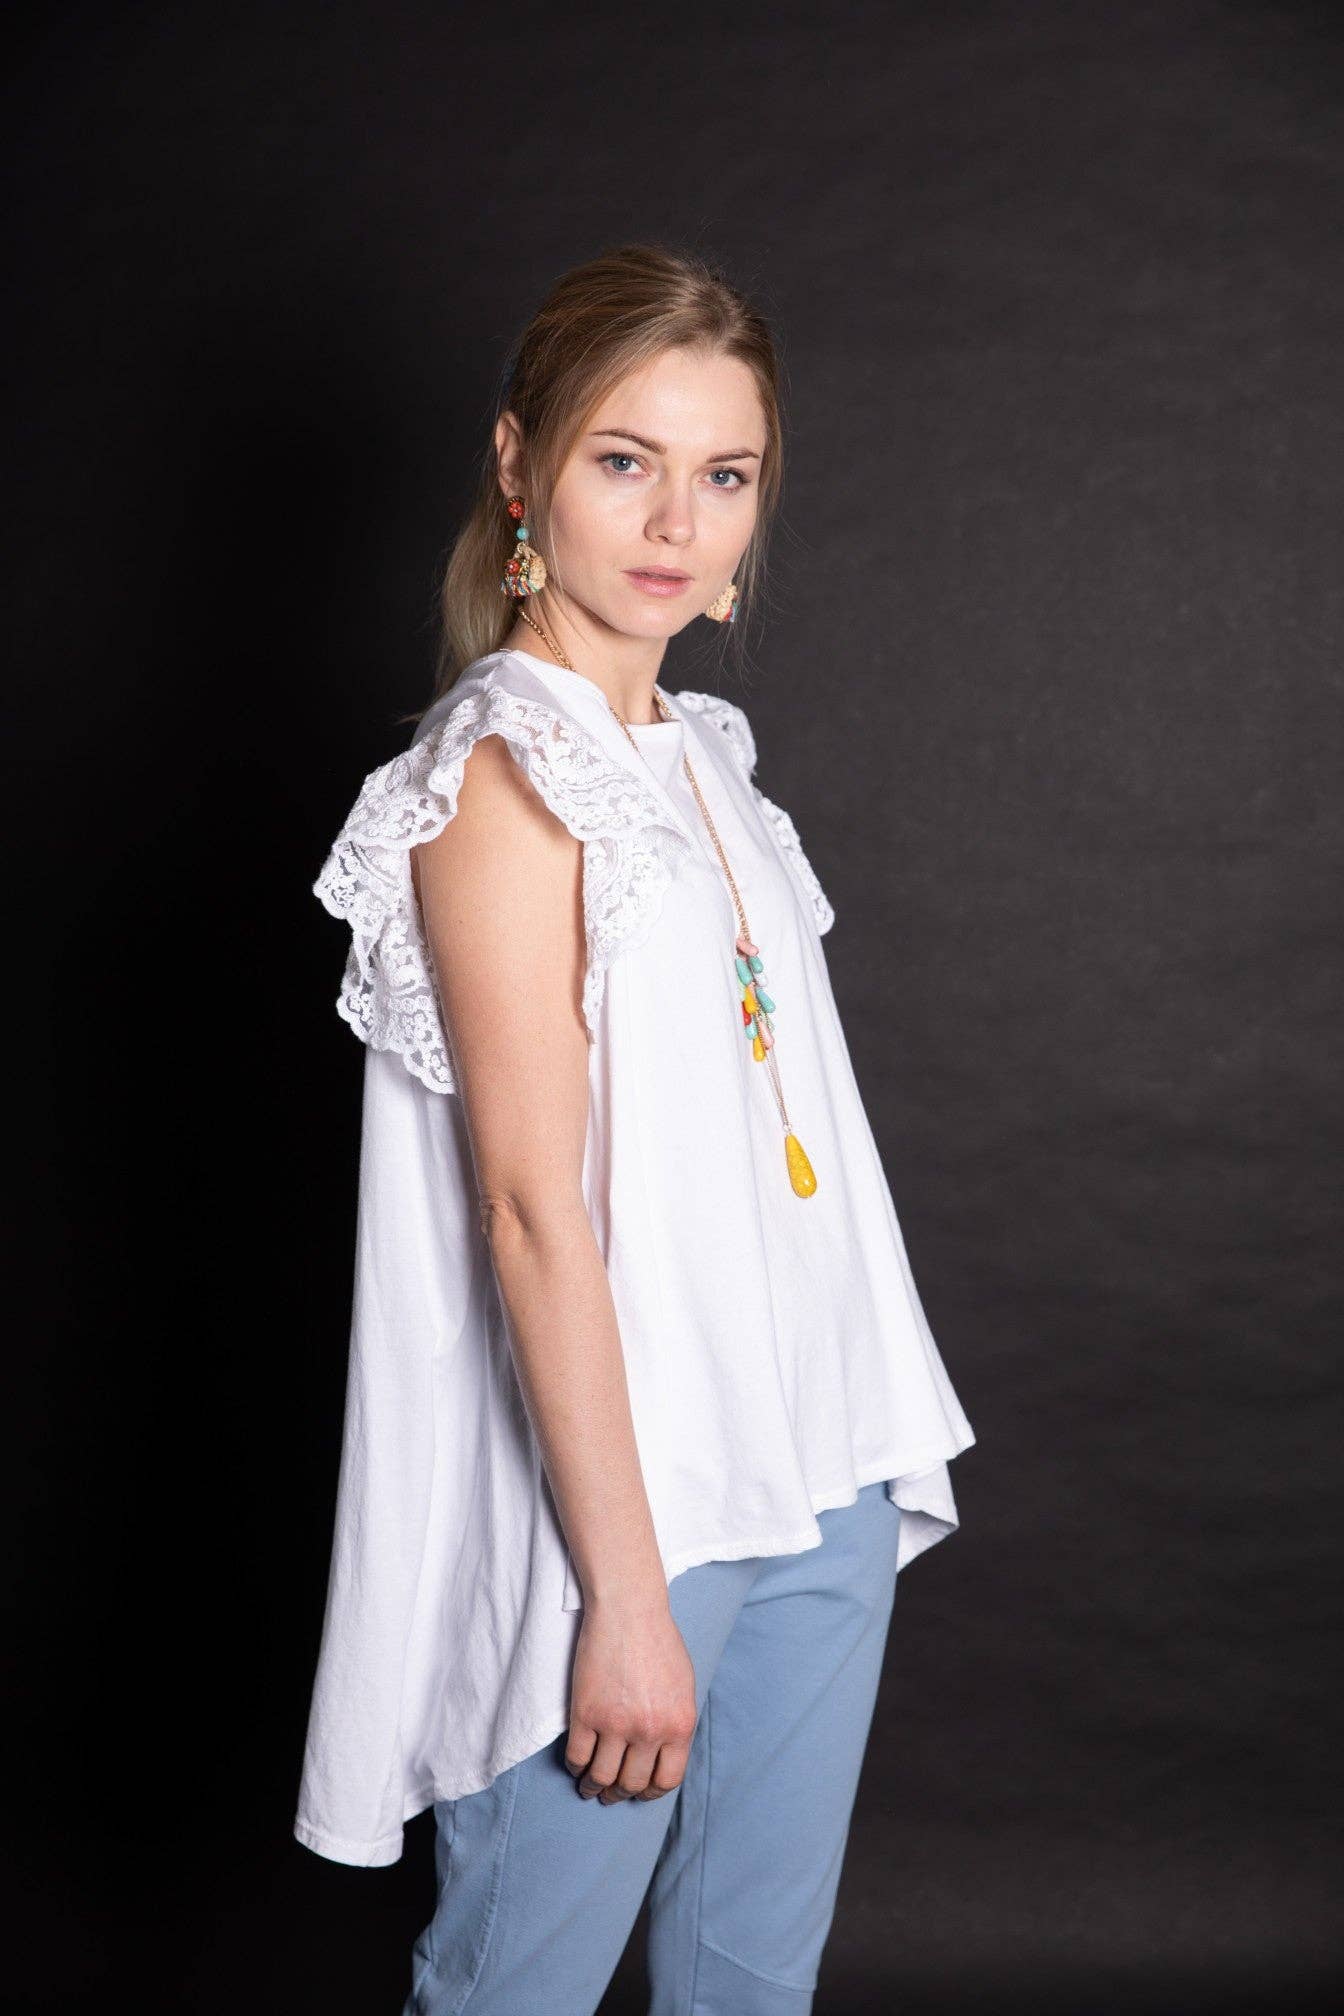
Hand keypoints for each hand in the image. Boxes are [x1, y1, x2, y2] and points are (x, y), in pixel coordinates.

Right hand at [564, 1595, 698, 1804]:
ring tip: (589, 1787)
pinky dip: (575, 1766)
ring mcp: (616, 1724)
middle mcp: (649, 1730)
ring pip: (602, 1777)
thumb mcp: (684, 1685)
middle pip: (631, 1783)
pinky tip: (576, 1764)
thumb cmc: (658, 1640)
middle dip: (619, 1794)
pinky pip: (577, 1756)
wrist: (629, 1608)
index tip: (640, 1792)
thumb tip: (663, 1755)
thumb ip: (675, 1722)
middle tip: (610, 1794)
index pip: (666, 1780)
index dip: (651, 1793)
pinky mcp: (586, 1713)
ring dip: (593, 1788)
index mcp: (679, 1725)